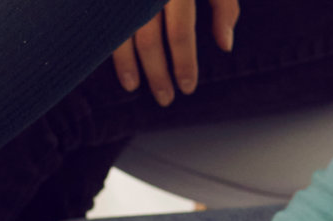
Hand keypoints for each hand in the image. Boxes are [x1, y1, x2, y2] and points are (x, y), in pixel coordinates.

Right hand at [111, 0, 238, 105]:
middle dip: (158, 73)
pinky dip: (112, 48)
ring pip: (121, 34)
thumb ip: (223, 6)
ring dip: (129, 67)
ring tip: (136, 88)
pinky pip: (107, 27)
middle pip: (148, 39)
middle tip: (166, 99)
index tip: (188, 87)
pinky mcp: (110, 1)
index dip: (184, 63)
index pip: (179, 31)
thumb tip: (224, 45)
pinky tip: (122, 67)